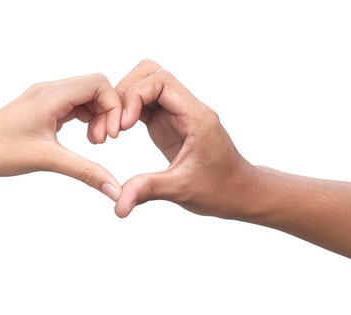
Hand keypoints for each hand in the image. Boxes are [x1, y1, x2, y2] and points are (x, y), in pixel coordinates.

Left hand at [0, 73, 122, 200]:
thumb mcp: (48, 161)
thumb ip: (86, 172)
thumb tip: (115, 190)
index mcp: (51, 95)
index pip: (99, 84)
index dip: (113, 107)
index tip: (111, 136)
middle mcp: (49, 90)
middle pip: (95, 88)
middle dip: (107, 113)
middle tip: (102, 141)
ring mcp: (45, 98)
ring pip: (86, 96)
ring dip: (97, 117)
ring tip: (93, 142)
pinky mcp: (43, 108)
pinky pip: (74, 105)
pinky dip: (85, 119)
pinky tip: (82, 139)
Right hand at [114, 60, 257, 217]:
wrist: (237, 192)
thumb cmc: (220, 189)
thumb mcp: (182, 190)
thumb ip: (149, 190)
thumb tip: (118, 205)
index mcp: (195, 116)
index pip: (160, 81)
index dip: (134, 96)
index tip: (122, 125)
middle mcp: (187, 108)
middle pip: (151, 73)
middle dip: (125, 92)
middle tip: (113, 124)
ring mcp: (177, 113)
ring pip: (146, 85)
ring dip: (124, 100)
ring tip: (112, 128)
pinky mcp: (168, 123)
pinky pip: (144, 104)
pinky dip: (127, 111)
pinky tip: (117, 131)